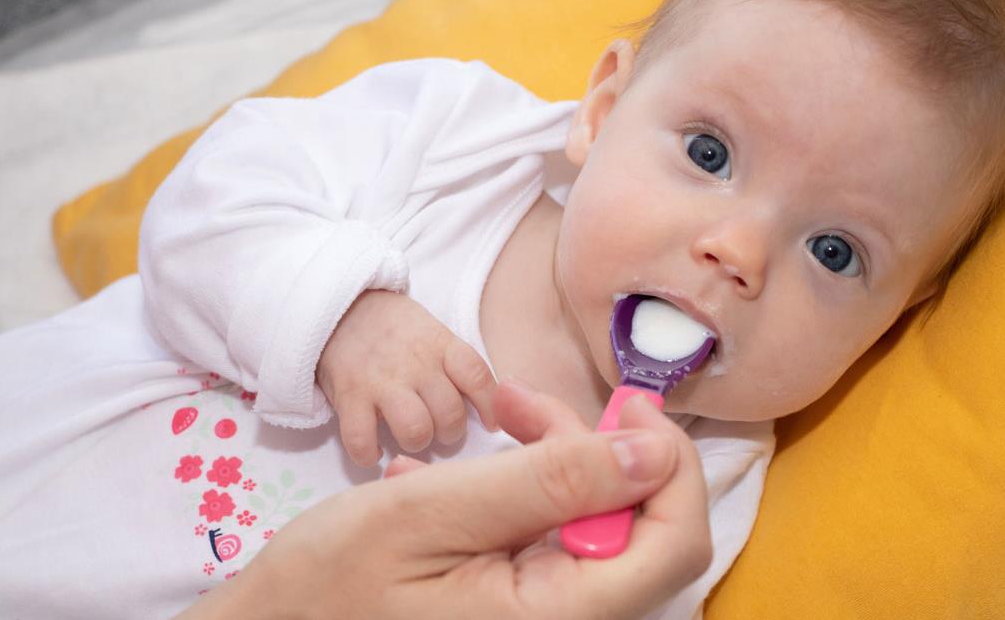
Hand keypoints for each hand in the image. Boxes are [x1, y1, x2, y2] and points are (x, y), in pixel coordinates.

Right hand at [179, 381, 712, 619]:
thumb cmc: (330, 581)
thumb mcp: (433, 510)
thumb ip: (549, 481)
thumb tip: (652, 453)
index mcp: (553, 616)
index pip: (674, 545)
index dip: (670, 466)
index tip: (623, 410)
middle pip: (643, 529)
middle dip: (601, 451)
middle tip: (528, 406)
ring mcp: (544, 615)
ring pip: (599, 524)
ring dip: (559, 461)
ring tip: (497, 422)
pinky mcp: (523, 603)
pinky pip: (557, 539)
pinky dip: (529, 490)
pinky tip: (468, 474)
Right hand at [316, 289, 496, 464]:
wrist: (342, 308)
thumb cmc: (396, 329)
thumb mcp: (434, 332)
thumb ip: (456, 364)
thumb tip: (492, 404)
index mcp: (441, 345)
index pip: (477, 375)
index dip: (489, 405)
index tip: (491, 423)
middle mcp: (415, 364)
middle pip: (449, 414)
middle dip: (449, 431)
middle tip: (440, 429)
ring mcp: (381, 381)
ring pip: (414, 431)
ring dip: (416, 442)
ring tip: (409, 436)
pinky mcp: (349, 397)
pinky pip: (362, 441)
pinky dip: (369, 455)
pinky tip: (374, 450)